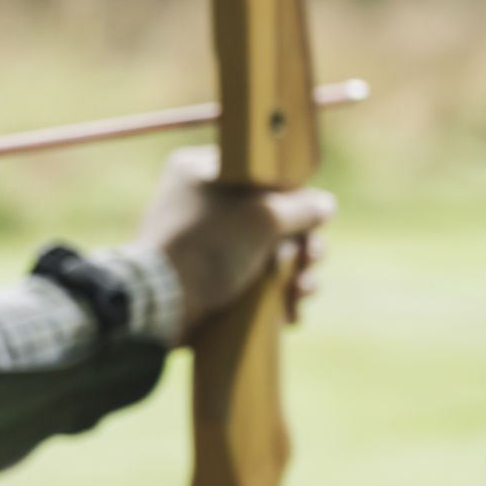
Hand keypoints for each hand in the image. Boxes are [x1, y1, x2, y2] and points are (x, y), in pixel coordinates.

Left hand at [140, 147, 335, 341]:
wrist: (161, 303)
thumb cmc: (208, 247)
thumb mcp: (261, 217)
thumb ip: (299, 208)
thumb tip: (325, 205)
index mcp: (204, 171)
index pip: (267, 177)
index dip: (298, 201)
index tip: (313, 223)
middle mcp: (204, 204)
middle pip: (274, 219)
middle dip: (304, 245)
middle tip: (310, 260)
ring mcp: (207, 244)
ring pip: (270, 255)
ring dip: (297, 276)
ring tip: (301, 293)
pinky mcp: (210, 281)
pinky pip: (254, 284)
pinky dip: (277, 297)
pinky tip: (290, 314)